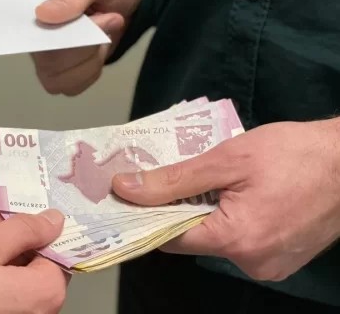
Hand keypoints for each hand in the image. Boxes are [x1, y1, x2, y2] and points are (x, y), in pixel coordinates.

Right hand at [0, 210, 68, 313]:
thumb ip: (23, 229)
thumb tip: (54, 220)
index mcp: (47, 292)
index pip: (59, 248)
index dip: (35, 227)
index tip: (10, 216)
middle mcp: (45, 313)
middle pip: (42, 264)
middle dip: (19, 241)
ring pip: (26, 279)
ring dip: (7, 258)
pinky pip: (14, 296)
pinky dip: (0, 279)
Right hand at [31, 0, 143, 95]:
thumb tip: (42, 15)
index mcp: (36, 3)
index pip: (31, 31)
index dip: (61, 37)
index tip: (94, 19)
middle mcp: (35, 32)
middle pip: (46, 61)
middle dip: (85, 47)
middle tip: (108, 18)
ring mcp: (46, 55)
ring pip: (58, 79)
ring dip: (90, 60)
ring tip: (104, 34)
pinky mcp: (61, 71)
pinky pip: (70, 87)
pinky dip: (91, 72)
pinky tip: (98, 51)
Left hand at [112, 119, 339, 280]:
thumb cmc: (295, 154)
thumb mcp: (227, 159)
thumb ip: (173, 179)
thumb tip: (125, 188)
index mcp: (237, 241)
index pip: (169, 237)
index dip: (149, 214)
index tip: (133, 193)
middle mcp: (252, 263)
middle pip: (194, 238)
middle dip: (181, 207)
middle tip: (177, 175)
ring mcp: (271, 265)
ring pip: (218, 239)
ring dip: (209, 211)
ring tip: (216, 180)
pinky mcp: (284, 258)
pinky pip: (242, 241)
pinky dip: (233, 219)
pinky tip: (240, 193)